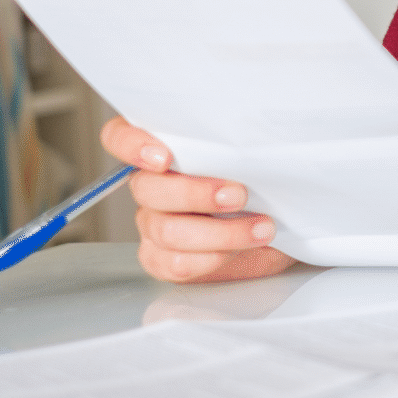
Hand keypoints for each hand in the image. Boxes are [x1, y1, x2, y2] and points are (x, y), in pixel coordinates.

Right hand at [101, 116, 296, 284]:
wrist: (278, 226)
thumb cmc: (263, 183)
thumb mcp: (255, 155)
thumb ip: (235, 143)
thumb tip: (248, 135)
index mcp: (163, 149)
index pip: (119, 137)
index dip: (131, 145)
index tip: (164, 158)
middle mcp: (151, 185)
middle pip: (147, 188)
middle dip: (196, 193)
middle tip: (239, 195)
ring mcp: (154, 223)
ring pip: (166, 230)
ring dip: (221, 231)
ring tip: (261, 226)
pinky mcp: (163, 258)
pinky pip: (176, 262)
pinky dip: (215, 257)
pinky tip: (243, 247)